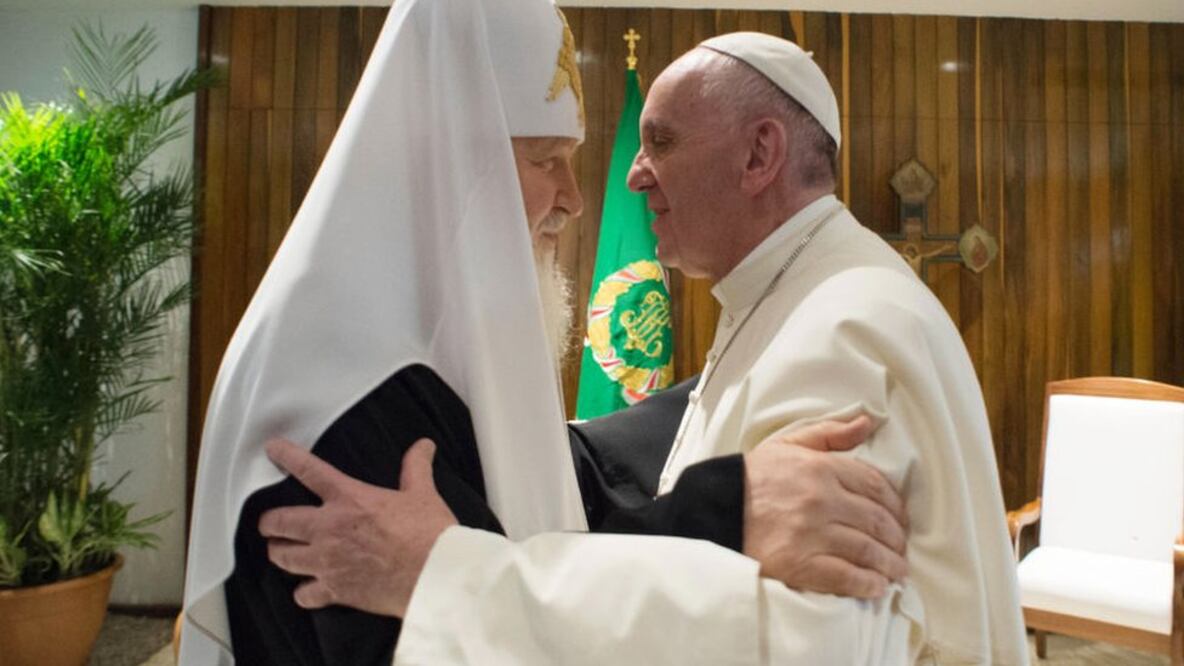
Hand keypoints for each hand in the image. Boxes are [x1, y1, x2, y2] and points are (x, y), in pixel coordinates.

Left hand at [258, 438, 457, 616]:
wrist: (434, 575)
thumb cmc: (428, 534)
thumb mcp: (423, 493)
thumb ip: (416, 467)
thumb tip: (424, 446)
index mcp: (349, 499)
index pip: (309, 470)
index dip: (287, 456)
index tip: (273, 449)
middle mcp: (329, 529)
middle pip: (278, 522)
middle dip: (269, 522)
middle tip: (270, 523)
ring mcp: (328, 562)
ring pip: (282, 558)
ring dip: (279, 553)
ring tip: (281, 551)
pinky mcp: (335, 590)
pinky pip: (303, 594)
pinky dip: (303, 592)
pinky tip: (306, 589)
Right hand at [742, 415, 907, 598]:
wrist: (713, 510)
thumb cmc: (751, 477)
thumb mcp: (788, 444)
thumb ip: (829, 434)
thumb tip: (867, 423)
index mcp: (821, 468)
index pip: (874, 485)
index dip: (895, 504)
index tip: (900, 518)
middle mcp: (822, 500)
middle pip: (877, 521)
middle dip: (896, 538)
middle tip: (901, 549)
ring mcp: (813, 535)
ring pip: (868, 551)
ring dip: (889, 565)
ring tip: (896, 572)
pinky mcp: (801, 565)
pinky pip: (847, 577)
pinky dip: (868, 584)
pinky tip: (877, 587)